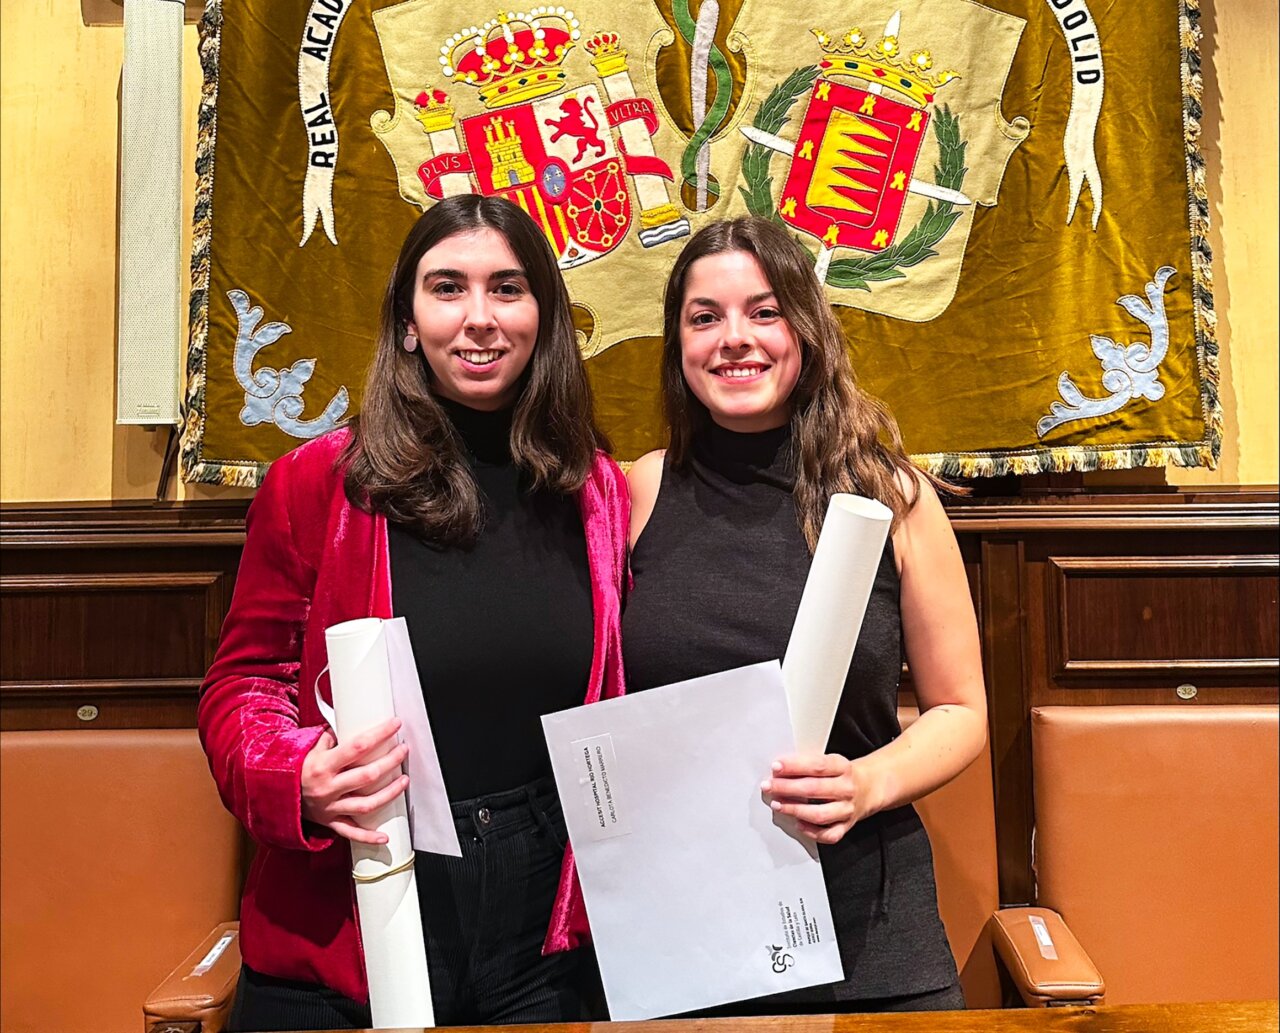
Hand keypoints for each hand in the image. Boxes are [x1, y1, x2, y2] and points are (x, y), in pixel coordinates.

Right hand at [301, 717, 408, 844]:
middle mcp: (328, 787)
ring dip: (389, 793)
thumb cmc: (296, 768)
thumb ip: (331, 737)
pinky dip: (368, 837)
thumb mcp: (310, 748)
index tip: (395, 724)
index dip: (380, 734)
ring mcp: (330, 807)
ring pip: (366, 804)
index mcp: (323, 765)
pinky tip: (385, 837)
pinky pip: (351, 832)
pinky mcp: (330, 822)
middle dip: (390, 762)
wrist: (273, 796)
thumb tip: (352, 722)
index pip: (358, 747)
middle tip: (403, 750)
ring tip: (404, 781)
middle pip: (367, 776)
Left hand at [761, 753, 875, 844]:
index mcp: (842, 767)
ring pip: (819, 814)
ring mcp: (847, 809)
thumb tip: (780, 770)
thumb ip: (809, 764)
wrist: (869, 787)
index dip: (795, 766)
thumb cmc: (842, 774)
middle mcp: (846, 789)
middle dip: (787, 788)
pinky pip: (829, 834)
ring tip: (777, 805)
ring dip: (794, 810)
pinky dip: (812, 832)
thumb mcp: (831, 761)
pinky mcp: (847, 826)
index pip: (817, 766)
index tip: (776, 767)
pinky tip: (798, 824)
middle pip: (814, 789)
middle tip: (769, 786)